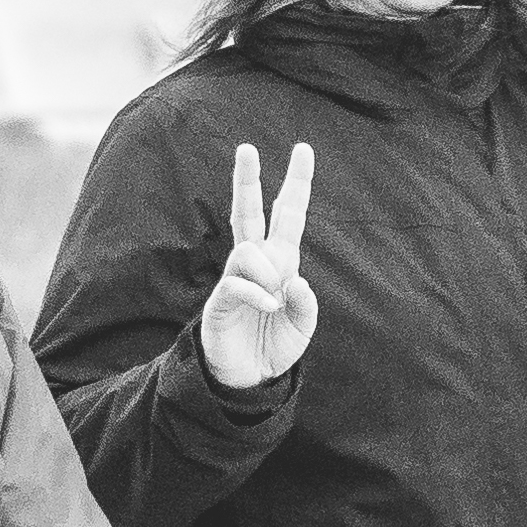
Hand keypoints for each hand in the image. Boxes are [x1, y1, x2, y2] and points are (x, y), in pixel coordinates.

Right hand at [199, 141, 316, 390]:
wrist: (248, 380)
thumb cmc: (274, 346)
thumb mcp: (303, 325)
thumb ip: (305, 302)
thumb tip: (292, 279)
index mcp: (280, 262)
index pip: (287, 214)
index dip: (296, 183)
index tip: (303, 149)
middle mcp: (256, 264)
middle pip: (248, 211)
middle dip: (247, 179)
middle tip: (245, 147)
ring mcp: (235, 278)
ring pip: (249, 250)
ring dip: (268, 273)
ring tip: (274, 302)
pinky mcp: (221, 299)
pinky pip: (239, 282)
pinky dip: (259, 295)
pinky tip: (269, 309)